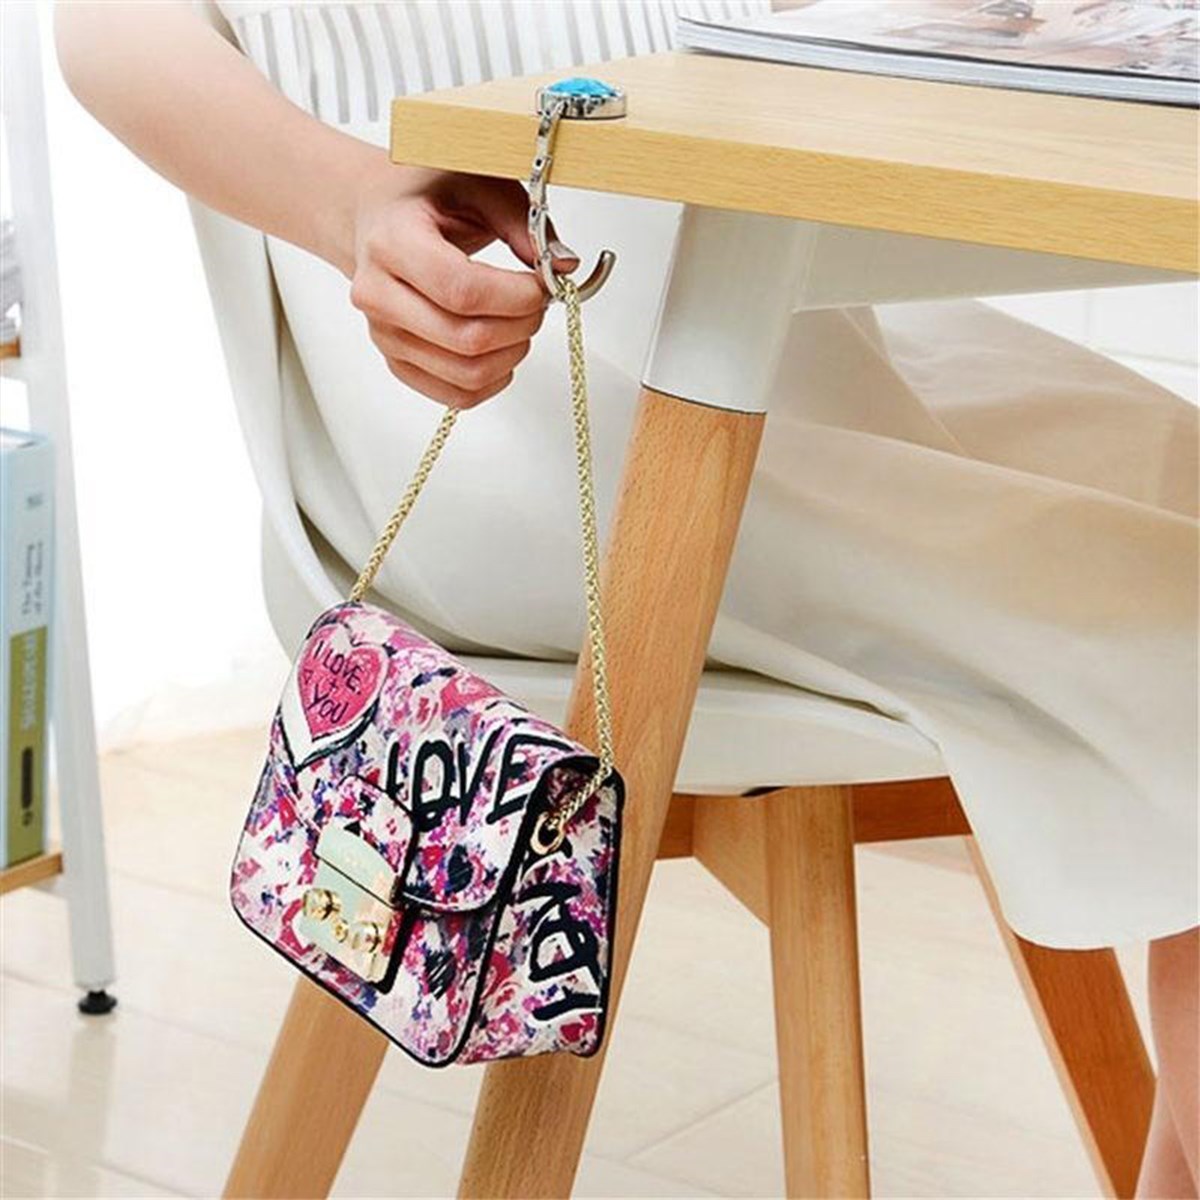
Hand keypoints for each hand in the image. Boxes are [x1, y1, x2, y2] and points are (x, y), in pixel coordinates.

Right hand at [347, 164, 577, 408]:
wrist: (375, 217)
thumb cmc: (424, 197)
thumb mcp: (477, 183)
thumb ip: (523, 223)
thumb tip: (564, 265)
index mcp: (392, 242)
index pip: (462, 291)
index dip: (515, 298)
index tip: (542, 286)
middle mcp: (378, 294)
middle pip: (466, 339)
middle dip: (521, 326)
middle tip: (538, 304)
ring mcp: (384, 334)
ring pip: (466, 374)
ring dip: (512, 355)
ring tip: (520, 323)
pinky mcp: (397, 362)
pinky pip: (456, 395)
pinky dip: (494, 380)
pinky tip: (502, 349)